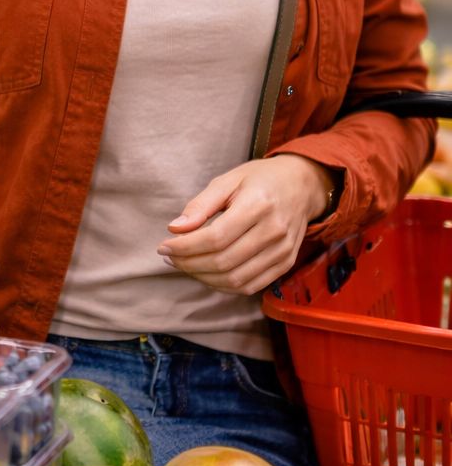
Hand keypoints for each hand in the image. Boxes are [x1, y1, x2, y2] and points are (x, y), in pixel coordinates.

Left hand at [157, 155, 339, 296]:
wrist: (302, 185)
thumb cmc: (260, 179)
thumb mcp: (228, 180)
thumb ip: (201, 205)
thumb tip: (174, 228)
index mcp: (259, 205)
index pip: (215, 238)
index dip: (185, 247)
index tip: (163, 246)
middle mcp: (274, 231)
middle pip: (224, 262)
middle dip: (189, 264)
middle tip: (170, 256)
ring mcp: (283, 251)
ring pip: (235, 279)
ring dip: (203, 277)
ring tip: (184, 264)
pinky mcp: (286, 263)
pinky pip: (250, 286)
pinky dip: (223, 285)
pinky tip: (206, 273)